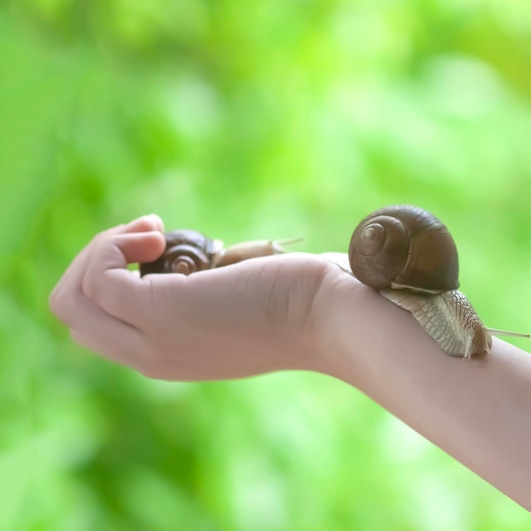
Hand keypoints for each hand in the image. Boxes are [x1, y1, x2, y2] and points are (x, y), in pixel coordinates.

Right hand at [49, 215, 339, 380]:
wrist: (330, 316)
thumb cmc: (295, 300)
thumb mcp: (233, 301)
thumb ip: (196, 291)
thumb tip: (170, 252)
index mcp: (166, 357)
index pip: (97, 327)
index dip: (113, 279)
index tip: (158, 247)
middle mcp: (151, 358)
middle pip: (72, 313)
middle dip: (94, 260)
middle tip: (148, 236)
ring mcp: (153, 339)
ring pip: (72, 298)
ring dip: (100, 249)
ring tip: (152, 232)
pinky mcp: (162, 310)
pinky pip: (99, 276)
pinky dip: (113, 243)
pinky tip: (156, 230)